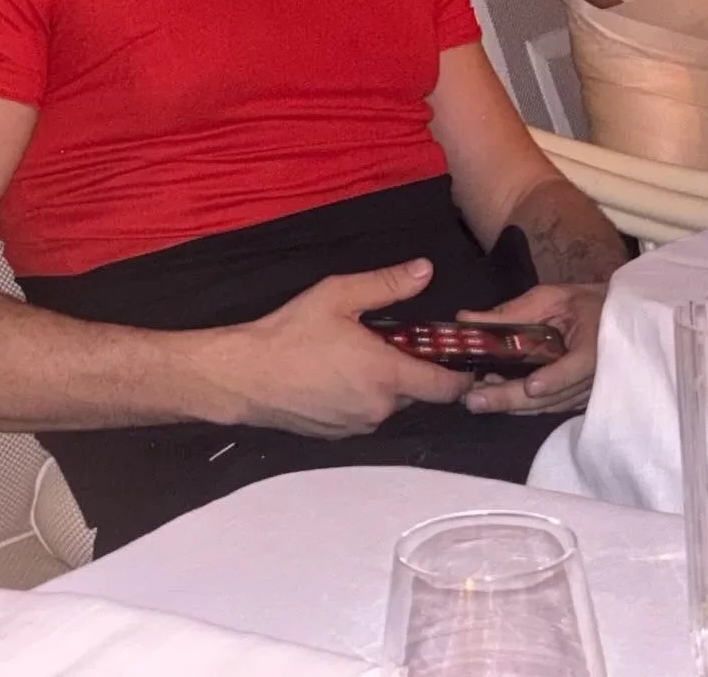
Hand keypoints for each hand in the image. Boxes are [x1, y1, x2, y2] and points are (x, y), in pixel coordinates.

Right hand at [222, 259, 472, 438]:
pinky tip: (339, 373)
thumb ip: (387, 284)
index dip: (460, 373)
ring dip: (386, 382)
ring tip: (359, 353)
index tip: (463, 357)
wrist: (244, 376)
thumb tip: (425, 270)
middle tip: (392, 339)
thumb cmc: (291, 333)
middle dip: (414, 368)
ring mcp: (357, 425)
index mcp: (386, 375)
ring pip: (389, 403)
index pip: (445, 386)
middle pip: (417, 392)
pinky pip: (365, 413)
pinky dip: (363, 395)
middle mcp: (379, 408)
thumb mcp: (338, 295)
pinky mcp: (337, 435)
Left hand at [457, 283, 604, 415]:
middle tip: (475, 400)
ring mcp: (586, 393)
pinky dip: (521, 404)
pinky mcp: (576, 400)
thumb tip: (466, 318)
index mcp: (594, 344)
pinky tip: (494, 395)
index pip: (578, 366)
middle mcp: (594, 376)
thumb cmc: (581, 304)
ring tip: (476, 397)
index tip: (532, 386)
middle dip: (512, 398)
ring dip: (511, 404)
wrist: (612, 320)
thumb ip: (513, 312)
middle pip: (554, 395)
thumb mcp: (551, 299)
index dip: (555, 378)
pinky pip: (547, 407)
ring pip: (547, 406)